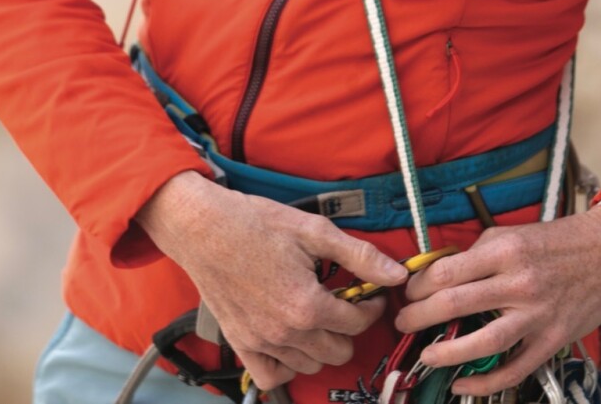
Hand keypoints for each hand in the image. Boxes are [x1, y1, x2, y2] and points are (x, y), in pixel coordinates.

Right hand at [136, 171, 407, 388]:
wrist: (205, 228)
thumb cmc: (255, 223)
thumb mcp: (315, 231)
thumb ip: (360, 256)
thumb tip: (396, 273)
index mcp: (307, 305)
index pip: (357, 323)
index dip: (371, 306)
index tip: (370, 292)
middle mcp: (285, 332)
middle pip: (338, 350)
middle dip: (350, 327)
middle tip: (346, 302)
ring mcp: (260, 342)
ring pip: (310, 365)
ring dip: (322, 345)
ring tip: (319, 314)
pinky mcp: (240, 344)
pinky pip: (271, 376)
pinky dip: (287, 365)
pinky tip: (292, 339)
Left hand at [395, 207, 600, 393]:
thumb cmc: (556, 241)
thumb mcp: (512, 234)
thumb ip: (479, 253)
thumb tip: (443, 272)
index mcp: (505, 250)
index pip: (448, 271)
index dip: (420, 285)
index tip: (409, 291)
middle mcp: (519, 282)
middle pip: (456, 303)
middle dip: (420, 316)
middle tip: (403, 322)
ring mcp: (537, 314)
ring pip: (483, 341)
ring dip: (448, 352)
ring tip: (427, 355)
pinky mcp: (552, 339)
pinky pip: (515, 367)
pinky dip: (487, 380)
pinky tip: (465, 382)